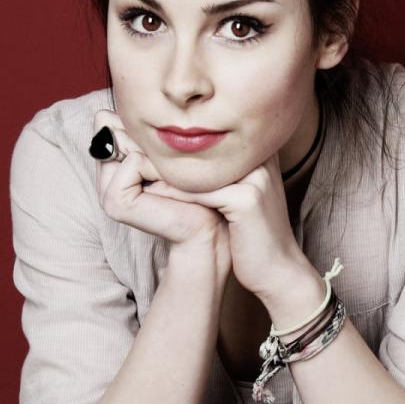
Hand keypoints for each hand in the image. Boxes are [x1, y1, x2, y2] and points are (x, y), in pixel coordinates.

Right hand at [90, 108, 229, 263]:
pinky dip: (156, 168)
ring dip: (155, 155)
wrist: (211, 223)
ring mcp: (106, 194)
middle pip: (113, 128)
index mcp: (112, 167)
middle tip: (169, 169)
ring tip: (170, 179)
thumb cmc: (196, 186)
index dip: (141, 128)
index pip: (108, 121)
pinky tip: (169, 188)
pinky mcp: (115, 203)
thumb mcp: (164, 152)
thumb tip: (102, 115)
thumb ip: (136, 133)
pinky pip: (133, 161)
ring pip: (124, 142)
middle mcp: (105, 180)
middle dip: (147, 139)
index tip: (164, 155)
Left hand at [148, 145, 315, 307]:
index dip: (171, 141)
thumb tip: (162, 157)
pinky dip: (173, 195)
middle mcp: (259, 154)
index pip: (205, 134)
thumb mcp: (230, 195)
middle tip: (125, 153)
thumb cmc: (249, 233)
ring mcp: (256, 174)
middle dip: (162, 151)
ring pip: (196, 168)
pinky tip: (152, 197)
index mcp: (255, 148)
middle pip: (198, 146)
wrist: (279, 269)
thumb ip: (209, 173)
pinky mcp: (248, 198)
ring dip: (162, 173)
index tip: (135, 144)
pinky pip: (199, 192)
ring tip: (133, 174)